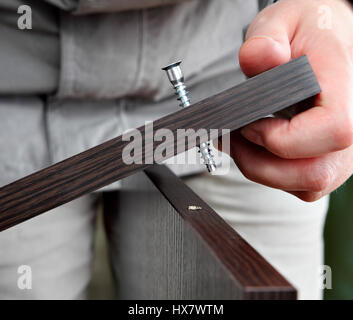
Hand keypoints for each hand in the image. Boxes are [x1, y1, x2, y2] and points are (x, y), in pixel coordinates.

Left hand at [227, 0, 352, 200]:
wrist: (325, 42)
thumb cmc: (307, 31)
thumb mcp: (283, 19)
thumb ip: (267, 36)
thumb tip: (259, 58)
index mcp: (344, 84)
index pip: (331, 129)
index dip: (282, 138)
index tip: (249, 125)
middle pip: (315, 172)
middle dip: (260, 163)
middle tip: (233, 139)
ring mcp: (346, 148)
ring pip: (308, 184)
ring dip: (262, 171)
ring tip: (240, 144)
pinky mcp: (332, 160)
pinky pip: (304, 186)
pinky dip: (274, 175)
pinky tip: (258, 151)